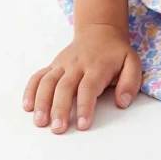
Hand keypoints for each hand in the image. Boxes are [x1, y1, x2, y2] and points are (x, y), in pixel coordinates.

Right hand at [22, 23, 142, 132]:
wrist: (100, 30)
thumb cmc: (116, 53)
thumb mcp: (132, 62)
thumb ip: (130, 82)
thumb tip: (122, 102)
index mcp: (97, 67)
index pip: (88, 88)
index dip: (85, 106)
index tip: (82, 125)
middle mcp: (76, 66)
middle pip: (65, 87)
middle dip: (60, 109)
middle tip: (58, 129)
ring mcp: (62, 65)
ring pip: (48, 82)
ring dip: (42, 102)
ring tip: (40, 122)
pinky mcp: (53, 65)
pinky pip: (38, 76)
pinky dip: (30, 90)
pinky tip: (28, 106)